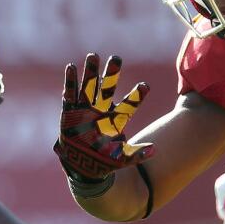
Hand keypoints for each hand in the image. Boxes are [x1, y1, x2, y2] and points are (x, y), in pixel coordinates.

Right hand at [54, 53, 153, 180]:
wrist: (82, 167)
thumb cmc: (104, 161)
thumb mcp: (121, 159)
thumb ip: (136, 154)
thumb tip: (154, 150)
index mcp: (116, 119)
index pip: (129, 105)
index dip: (136, 96)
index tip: (145, 86)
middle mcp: (102, 110)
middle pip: (108, 89)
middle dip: (111, 74)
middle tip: (117, 58)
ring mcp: (85, 109)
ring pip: (88, 87)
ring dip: (90, 73)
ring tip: (93, 56)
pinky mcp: (70, 112)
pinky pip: (70, 95)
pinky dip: (70, 82)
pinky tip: (72, 67)